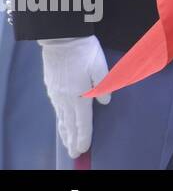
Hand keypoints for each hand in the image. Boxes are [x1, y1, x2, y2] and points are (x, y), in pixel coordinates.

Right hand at [39, 35, 110, 158]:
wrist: (61, 37)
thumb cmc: (83, 50)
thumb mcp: (99, 66)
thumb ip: (103, 86)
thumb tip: (104, 101)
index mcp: (78, 95)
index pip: (82, 122)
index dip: (83, 136)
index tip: (83, 149)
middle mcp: (64, 98)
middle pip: (69, 124)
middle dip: (72, 140)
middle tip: (74, 153)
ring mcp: (55, 93)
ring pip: (61, 117)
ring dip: (65, 131)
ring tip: (67, 142)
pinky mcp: (51, 86)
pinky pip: (56, 108)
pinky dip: (60, 119)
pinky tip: (61, 121)